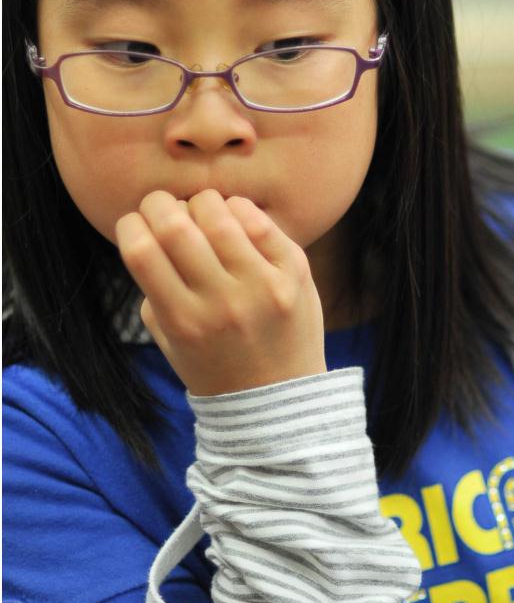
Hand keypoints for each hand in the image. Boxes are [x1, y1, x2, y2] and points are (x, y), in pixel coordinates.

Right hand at [115, 191, 325, 394]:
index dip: (130, 224)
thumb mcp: (169, 339)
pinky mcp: (295, 273)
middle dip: (159, 203)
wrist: (278, 399)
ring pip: (218, 214)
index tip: (135, 223)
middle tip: (162, 206)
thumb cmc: (214, 364)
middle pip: (174, 225)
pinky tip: (233, 218)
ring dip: (201, 203)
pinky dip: (238, 209)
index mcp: (182, 321)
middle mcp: (221, 302)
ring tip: (201, 212)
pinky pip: (260, 221)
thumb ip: (154, 290)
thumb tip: (151, 230)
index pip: (140, 251)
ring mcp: (262, 286)